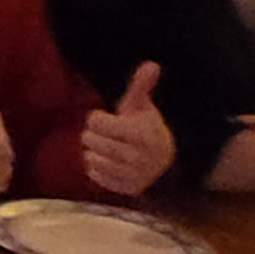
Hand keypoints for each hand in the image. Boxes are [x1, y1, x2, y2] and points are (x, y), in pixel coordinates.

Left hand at [79, 61, 173, 197]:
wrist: (164, 162)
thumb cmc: (146, 129)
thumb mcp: (143, 107)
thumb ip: (141, 86)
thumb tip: (151, 64)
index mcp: (140, 133)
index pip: (95, 121)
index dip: (98, 119)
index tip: (110, 120)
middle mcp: (137, 157)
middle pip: (90, 140)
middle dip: (94, 135)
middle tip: (108, 135)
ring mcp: (132, 175)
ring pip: (90, 159)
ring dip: (94, 152)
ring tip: (108, 148)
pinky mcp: (126, 189)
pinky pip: (94, 176)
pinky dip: (96, 168)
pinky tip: (109, 163)